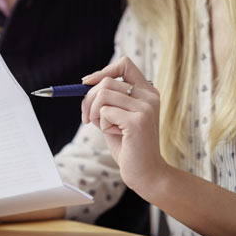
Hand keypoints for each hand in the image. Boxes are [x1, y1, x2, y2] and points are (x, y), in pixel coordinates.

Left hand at [80, 57, 170, 195]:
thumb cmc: (128, 146)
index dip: (102, 71)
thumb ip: (107, 100)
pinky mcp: (137, 121)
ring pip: (102, 96)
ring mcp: (145, 107)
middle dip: (88, 100)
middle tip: (87, 119)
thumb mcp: (116, 117)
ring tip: (104, 127)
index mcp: (147, 92)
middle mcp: (149, 96)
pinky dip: (101, 125)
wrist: (145, 172)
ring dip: (94, 113)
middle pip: (105, 82)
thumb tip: (86, 83)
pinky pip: (104, 112)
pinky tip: (114, 135)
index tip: (86, 83)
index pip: (124, 64)